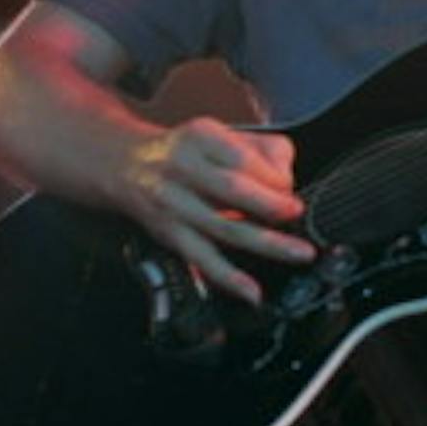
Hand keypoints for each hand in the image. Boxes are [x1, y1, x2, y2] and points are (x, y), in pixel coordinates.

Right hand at [118, 117, 315, 304]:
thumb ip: (263, 150)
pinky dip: (228, 277)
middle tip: (297, 213)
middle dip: (270, 205)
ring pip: (222, 227)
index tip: (291, 188)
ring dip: (265, 243)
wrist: (128, 165)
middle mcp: (182, 169)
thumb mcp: (222, 134)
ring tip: (298, 253)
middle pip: (231, 189)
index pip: (240, 157)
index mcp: (201, 138)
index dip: (271, 175)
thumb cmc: (190, 152)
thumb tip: (287, 182)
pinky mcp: (169, 235)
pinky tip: (251, 291)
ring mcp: (173, 204)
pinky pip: (201, 258)